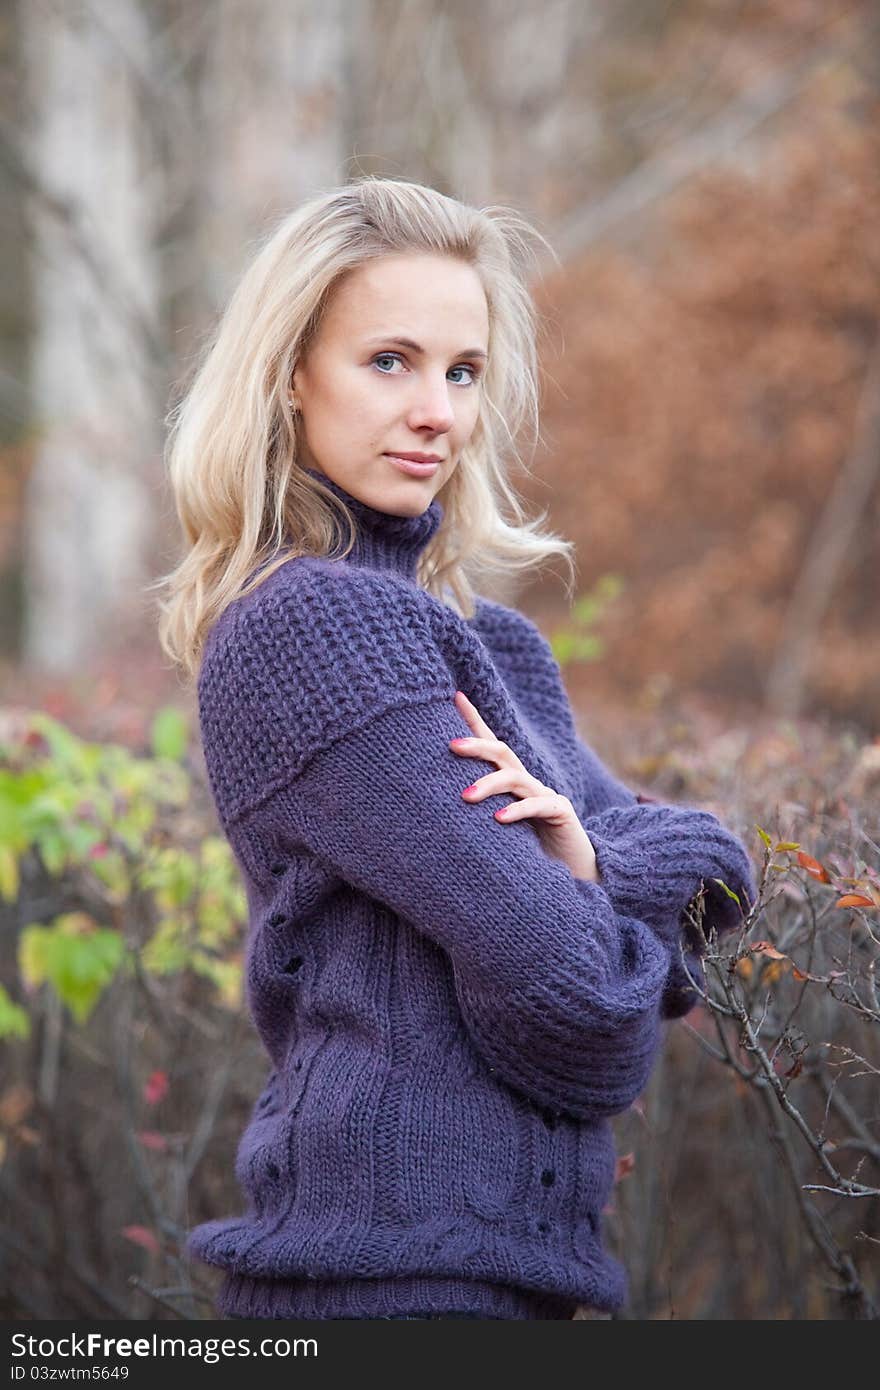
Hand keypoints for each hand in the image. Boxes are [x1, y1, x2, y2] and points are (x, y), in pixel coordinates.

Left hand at [449, 690, 599, 881]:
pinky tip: (498, 818)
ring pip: (515, 778)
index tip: (455, 695)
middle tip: (451, 745)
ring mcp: (544, 795)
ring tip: (466, 796)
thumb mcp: (493, 828)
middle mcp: (526, 782)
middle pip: (501, 752)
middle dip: (477, 744)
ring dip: (489, 784)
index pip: (490, 745)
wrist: (570, 872)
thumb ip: (474, 814)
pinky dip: (518, 810)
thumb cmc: (525, 850)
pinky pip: (538, 805)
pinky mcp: (560, 812)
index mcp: (510, 781)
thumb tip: (428, 807)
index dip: (474, 719)